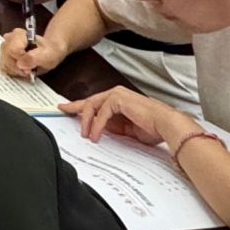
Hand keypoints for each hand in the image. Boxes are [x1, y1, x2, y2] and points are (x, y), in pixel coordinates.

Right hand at [0, 26, 68, 78]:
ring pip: (4, 63)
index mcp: (18, 34)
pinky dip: (13, 71)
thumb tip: (20, 64)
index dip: (21, 60)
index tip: (31, 65)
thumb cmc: (49, 52)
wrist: (49, 53)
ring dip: (16, 71)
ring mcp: (5, 48)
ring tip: (27, 69)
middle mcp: (9, 39)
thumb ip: (33, 58)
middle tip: (30, 70)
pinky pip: (4, 67)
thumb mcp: (47, 55)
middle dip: (18, 68)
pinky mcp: (4, 56)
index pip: (12, 50)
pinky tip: (21, 70)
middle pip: (6, 57)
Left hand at [58, 86, 197, 149]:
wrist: (167, 126)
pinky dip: (96, 125)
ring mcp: (117, 95)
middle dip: (75, 107)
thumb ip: (112, 126)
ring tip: (85, 135)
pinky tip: (95, 135)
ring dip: (86, 122)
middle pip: (89, 101)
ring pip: (92, 105)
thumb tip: (96, 129)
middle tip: (62, 111)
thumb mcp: (126, 130)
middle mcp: (116, 94)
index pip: (94, 103)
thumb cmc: (152, 128)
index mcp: (118, 100)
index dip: (79, 107)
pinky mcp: (118, 99)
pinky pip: (101, 112)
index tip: (66, 109)